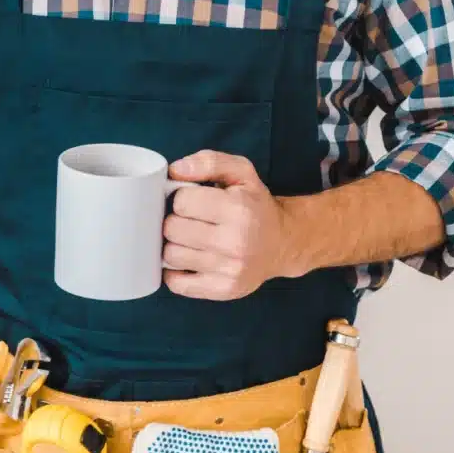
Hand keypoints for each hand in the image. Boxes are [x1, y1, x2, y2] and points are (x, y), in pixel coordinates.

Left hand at [162, 150, 295, 299]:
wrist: (283, 243)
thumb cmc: (256, 205)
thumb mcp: (241, 172)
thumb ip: (208, 162)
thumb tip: (174, 171)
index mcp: (238, 208)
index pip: (181, 202)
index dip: (182, 198)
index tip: (193, 201)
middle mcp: (235, 242)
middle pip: (172, 229)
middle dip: (175, 221)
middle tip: (190, 220)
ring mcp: (229, 270)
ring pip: (170, 256)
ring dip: (174, 245)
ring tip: (190, 239)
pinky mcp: (223, 290)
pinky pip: (177, 284)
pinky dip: (175, 272)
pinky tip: (189, 259)